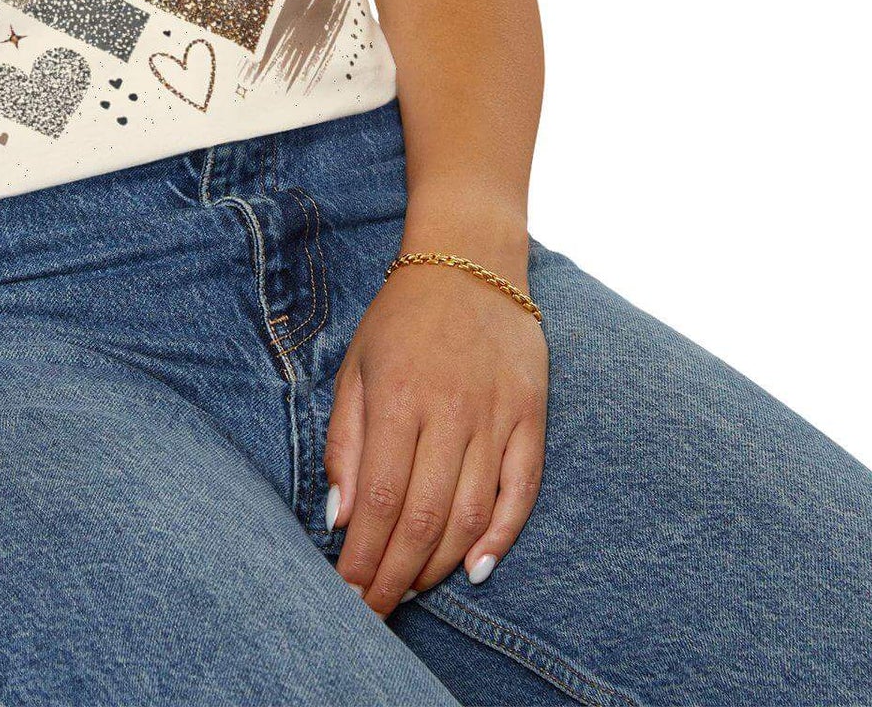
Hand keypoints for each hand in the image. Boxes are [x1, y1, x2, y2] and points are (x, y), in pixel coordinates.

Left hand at [324, 253, 548, 614]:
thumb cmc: (401, 318)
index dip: (365, 556)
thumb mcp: (356, 367)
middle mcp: (450, 411)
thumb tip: (340, 516)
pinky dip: (501, 536)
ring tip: (413, 590)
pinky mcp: (532, 416)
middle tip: (376, 611)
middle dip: (396, 575)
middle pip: (424, 518)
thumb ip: (345, 442)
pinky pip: (521, 491)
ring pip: (471, 514)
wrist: (469, 260)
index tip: (348, 593)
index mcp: (398, 398)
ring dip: (440, 564)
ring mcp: (496, 415)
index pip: (380, 500)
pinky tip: (476, 569)